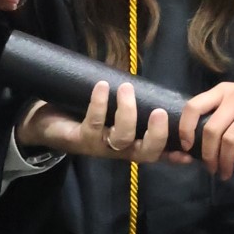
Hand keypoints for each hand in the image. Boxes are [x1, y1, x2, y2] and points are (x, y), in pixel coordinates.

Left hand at [15, 81, 174, 163]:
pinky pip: (94, 123)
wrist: (44, 125)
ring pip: (122, 138)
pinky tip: (101, 86)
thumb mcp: (108, 110)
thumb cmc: (81, 114)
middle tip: (160, 112)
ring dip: (127, 112)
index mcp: (129, 144)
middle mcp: (118, 150)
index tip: (189, 147)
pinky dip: (99, 103)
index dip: (173, 152)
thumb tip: (144, 81)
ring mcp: (99, 146)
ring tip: (126, 88)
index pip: (157, 152)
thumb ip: (127, 102)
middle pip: (145, 152)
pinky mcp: (80, 139)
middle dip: (157, 134)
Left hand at [177, 81, 233, 180]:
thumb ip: (217, 108)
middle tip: (210, 169)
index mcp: (222, 90)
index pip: (194, 106)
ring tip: (225, 174)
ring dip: (225, 162)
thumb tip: (197, 137)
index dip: (186, 128)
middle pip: (212, 129)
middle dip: (208, 154)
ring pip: (230, 141)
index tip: (187, 147)